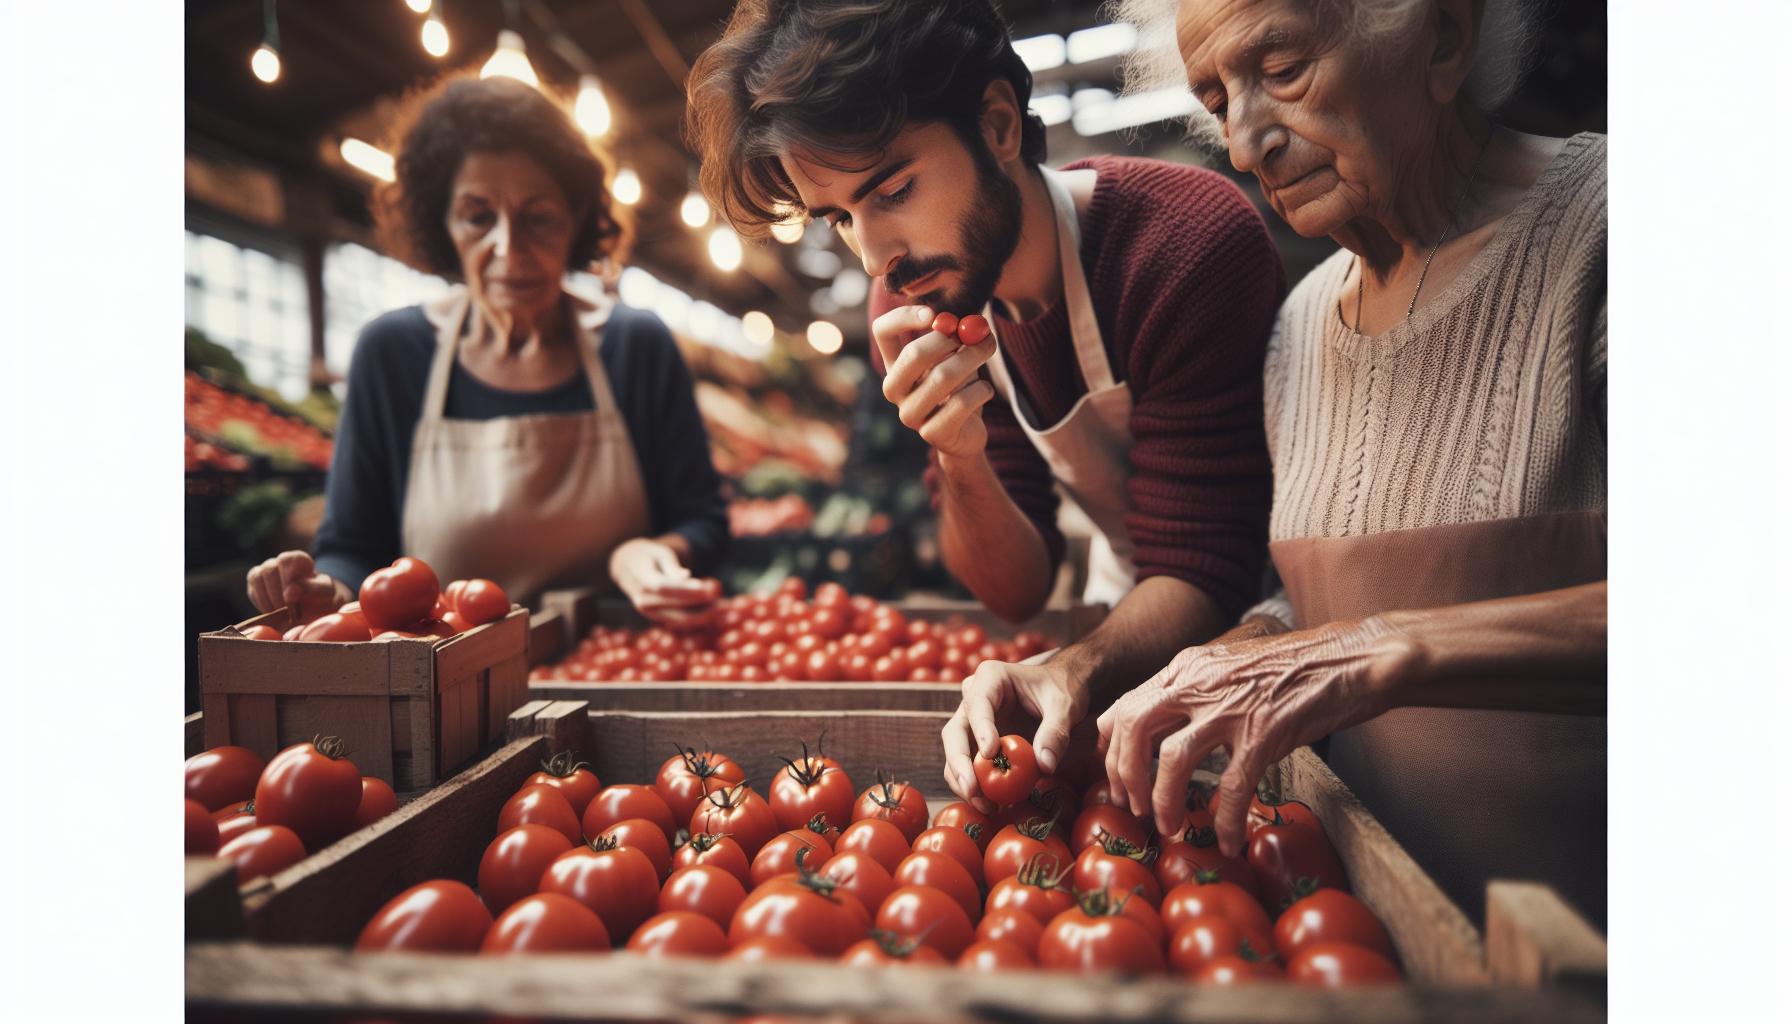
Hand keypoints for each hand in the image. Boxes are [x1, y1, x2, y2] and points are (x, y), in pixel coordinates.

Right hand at [245, 551, 348, 624]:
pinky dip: (261, 604)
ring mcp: (265, 571)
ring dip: (268, 600)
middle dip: (278, 595)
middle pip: (269, 571)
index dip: (287, 579)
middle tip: (290, 613)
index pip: (286, 560)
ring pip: (256, 578)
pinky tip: (274, 613)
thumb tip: (289, 592)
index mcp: (298, 558)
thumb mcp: (324, 592)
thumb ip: (311, 588)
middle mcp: (279, 561)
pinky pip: (252, 591)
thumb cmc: (320, 596)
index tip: (294, 599)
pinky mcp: (255, 585)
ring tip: (282, 614)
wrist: (312, 607)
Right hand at [609, 538, 719, 629]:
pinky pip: (679, 621)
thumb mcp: (659, 553)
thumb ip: (671, 566)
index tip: (707, 589)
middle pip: (674, 607)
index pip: (664, 587)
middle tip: (724, 601)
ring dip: (703, 616)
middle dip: (701, 606)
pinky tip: (715, 613)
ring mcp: (648, 612)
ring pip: (679, 619)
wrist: (627, 567)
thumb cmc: (648, 555)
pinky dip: (698, 619)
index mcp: (640, 578)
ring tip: (724, 608)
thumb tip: (685, 576)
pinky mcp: (656, 617)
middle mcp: (642, 599)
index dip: (686, 591)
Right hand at [871, 304, 996, 460]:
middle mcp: (895, 390)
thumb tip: (970, 322)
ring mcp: (910, 415)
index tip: (934, 314)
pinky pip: (961, 402)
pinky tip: (985, 390)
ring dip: (973, 358)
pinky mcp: (933, 434)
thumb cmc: (960, 388)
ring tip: (988, 351)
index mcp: (895, 365)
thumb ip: (957, 337)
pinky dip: (981, 390)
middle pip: (913, 354)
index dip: (903, 317)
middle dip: (950, 338)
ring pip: (943, 377)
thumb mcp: (955, 357)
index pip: (882, 331)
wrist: (967, 434)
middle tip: (978, 331)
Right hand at [940, 652, 1092, 812]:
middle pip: (954, 732)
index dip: (980, 729)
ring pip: (955, 753)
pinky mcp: (977, 742)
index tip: (991, 754)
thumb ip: (1056, 732)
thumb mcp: (1065, 705)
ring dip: (964, 782)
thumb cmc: (1062, 688)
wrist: (1062, 688)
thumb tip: (1045, 766)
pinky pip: (968, 766)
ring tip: (985, 806)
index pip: (977, 703)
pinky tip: (989, 805)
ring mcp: (972, 723)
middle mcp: (973, 699)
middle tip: (973, 790)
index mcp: (991, 678)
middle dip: (960, 764)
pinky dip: (975, 786)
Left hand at [1095, 617, 1411, 856]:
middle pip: (1134, 728)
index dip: (1110, 747)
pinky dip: (1224, 820)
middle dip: (1124, 775)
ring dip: (1164, 801)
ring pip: (1172, 760)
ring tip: (1168, 828)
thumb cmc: (1294, 667)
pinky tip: (1226, 841)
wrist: (1351, 659)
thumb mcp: (1229, 666)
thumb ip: (1194, 689)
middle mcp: (1200, 683)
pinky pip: (1232, 786)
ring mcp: (1231, 708)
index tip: (1115, 777)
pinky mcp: (1265, 733)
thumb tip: (1166, 728)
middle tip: (1132, 808)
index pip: (1124, 704)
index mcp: (1188, 667)